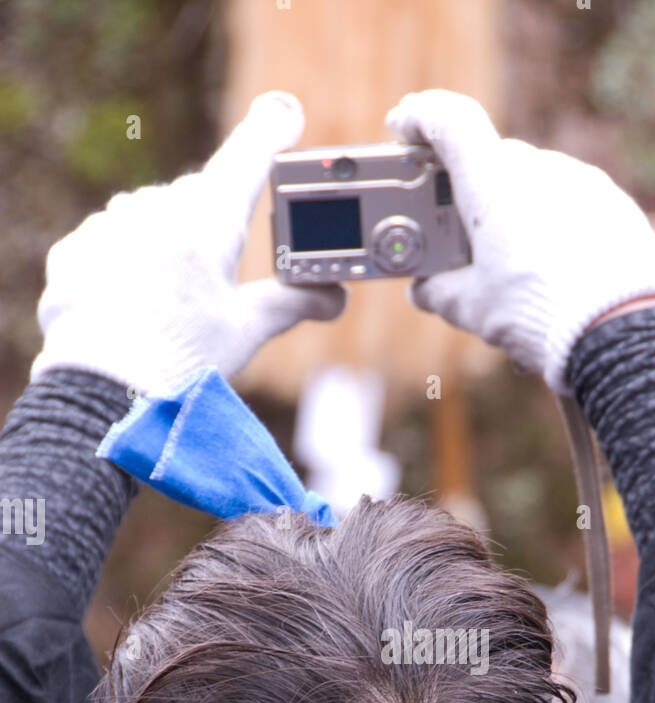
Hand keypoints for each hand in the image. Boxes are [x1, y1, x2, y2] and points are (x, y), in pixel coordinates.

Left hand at [30, 92, 345, 395]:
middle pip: (199, 198)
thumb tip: (334, 296)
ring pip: (152, 216)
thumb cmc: (181, 363)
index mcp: (208, 223)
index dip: (271, 134)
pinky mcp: (77, 249)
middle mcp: (157, 209)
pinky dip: (125, 263)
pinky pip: (110, 241)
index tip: (285, 114)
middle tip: (218, 278)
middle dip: (213, 224)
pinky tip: (132, 304)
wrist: (101, 394)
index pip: (248, 160)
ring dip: (166, 243)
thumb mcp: (245, 332)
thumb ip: (293, 303)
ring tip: (170, 303)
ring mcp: (111, 226)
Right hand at [385, 90, 654, 392]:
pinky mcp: (610, 200)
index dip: (421, 118)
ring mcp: (578, 179)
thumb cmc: (540, 312)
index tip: (404, 126)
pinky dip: (549, 221)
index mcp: (492, 183)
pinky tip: (550, 265)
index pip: (449, 121)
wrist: (621, 327)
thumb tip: (425, 290)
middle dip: (468, 189)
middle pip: (488, 160)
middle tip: (456, 233)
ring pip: (530, 181)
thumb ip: (441, 292)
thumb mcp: (474, 309)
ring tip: (509, 264)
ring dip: (511, 209)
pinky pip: (567, 199)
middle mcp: (536, 168)